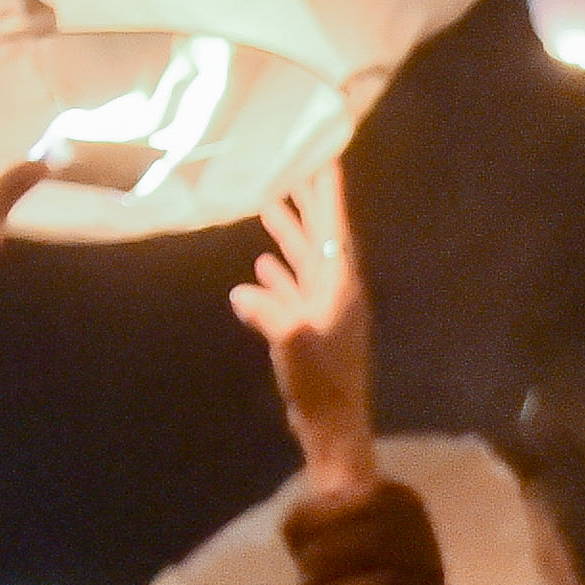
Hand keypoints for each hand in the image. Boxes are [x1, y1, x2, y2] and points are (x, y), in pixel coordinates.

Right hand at [229, 162, 377, 498]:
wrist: (333, 425)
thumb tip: (243, 291)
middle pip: (322, 235)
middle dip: (309, 202)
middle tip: (295, 166)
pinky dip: (279, 274)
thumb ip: (269, 311)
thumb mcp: (292, 340)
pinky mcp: (311, 328)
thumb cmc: (320, 383)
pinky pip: (294, 290)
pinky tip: (260, 264)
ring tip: (268, 203)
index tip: (326, 158)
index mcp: (341, 285)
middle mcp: (337, 290)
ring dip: (289, 234)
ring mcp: (325, 309)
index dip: (329, 193)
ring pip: (306, 260)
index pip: (335, 227)